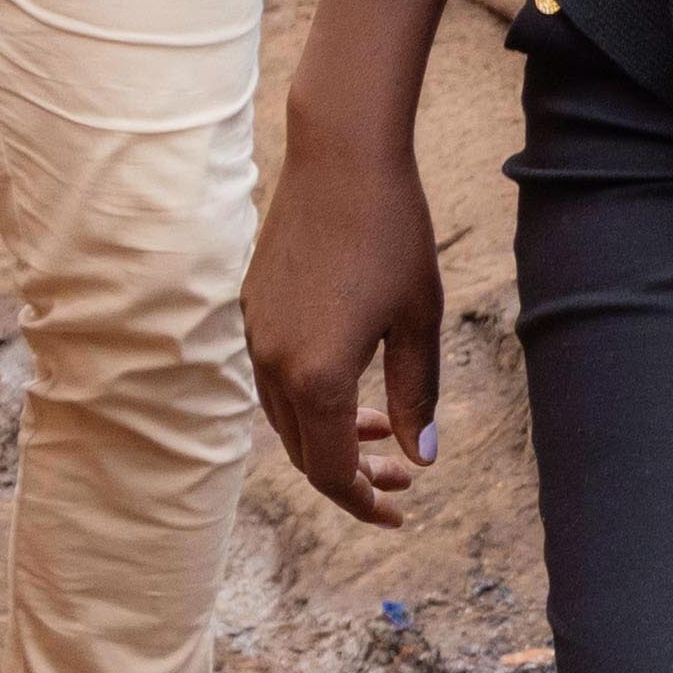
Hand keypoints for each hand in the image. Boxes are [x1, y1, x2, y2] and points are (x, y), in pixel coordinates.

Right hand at [243, 57, 449, 522]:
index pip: (331, 471)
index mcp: (318, 376)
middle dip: (349, 475)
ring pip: (284, 418)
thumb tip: (420, 457)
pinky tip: (346, 381)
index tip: (398, 512)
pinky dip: (307, 400)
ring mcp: (255, 334)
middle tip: (400, 474)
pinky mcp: (252, 308)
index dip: (363, 501)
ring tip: (378, 427)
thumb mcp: (418, 321)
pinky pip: (272, 378)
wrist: (340, 159)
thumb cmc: (392, 235)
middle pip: (303, 453)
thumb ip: (415, 396)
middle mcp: (274, 363)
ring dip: (327, 436)